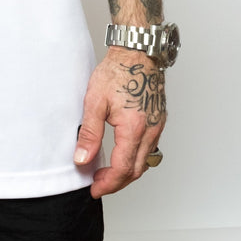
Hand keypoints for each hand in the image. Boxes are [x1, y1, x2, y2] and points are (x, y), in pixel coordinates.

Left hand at [73, 51, 165, 197]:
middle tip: (98, 184)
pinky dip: (136, 157)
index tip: (94, 188)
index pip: (123, 169)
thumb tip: (82, 159)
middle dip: (117, 182)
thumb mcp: (94, 102)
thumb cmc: (117, 71)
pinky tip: (122, 153)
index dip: (107, 183)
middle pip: (136, 170)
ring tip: (107, 172)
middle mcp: (151, 130)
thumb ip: (88, 133)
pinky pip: (150, 148)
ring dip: (127, 172)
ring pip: (145, 161)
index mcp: (134, 128)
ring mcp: (157, 126)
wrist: (137, 52)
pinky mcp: (159, 120)